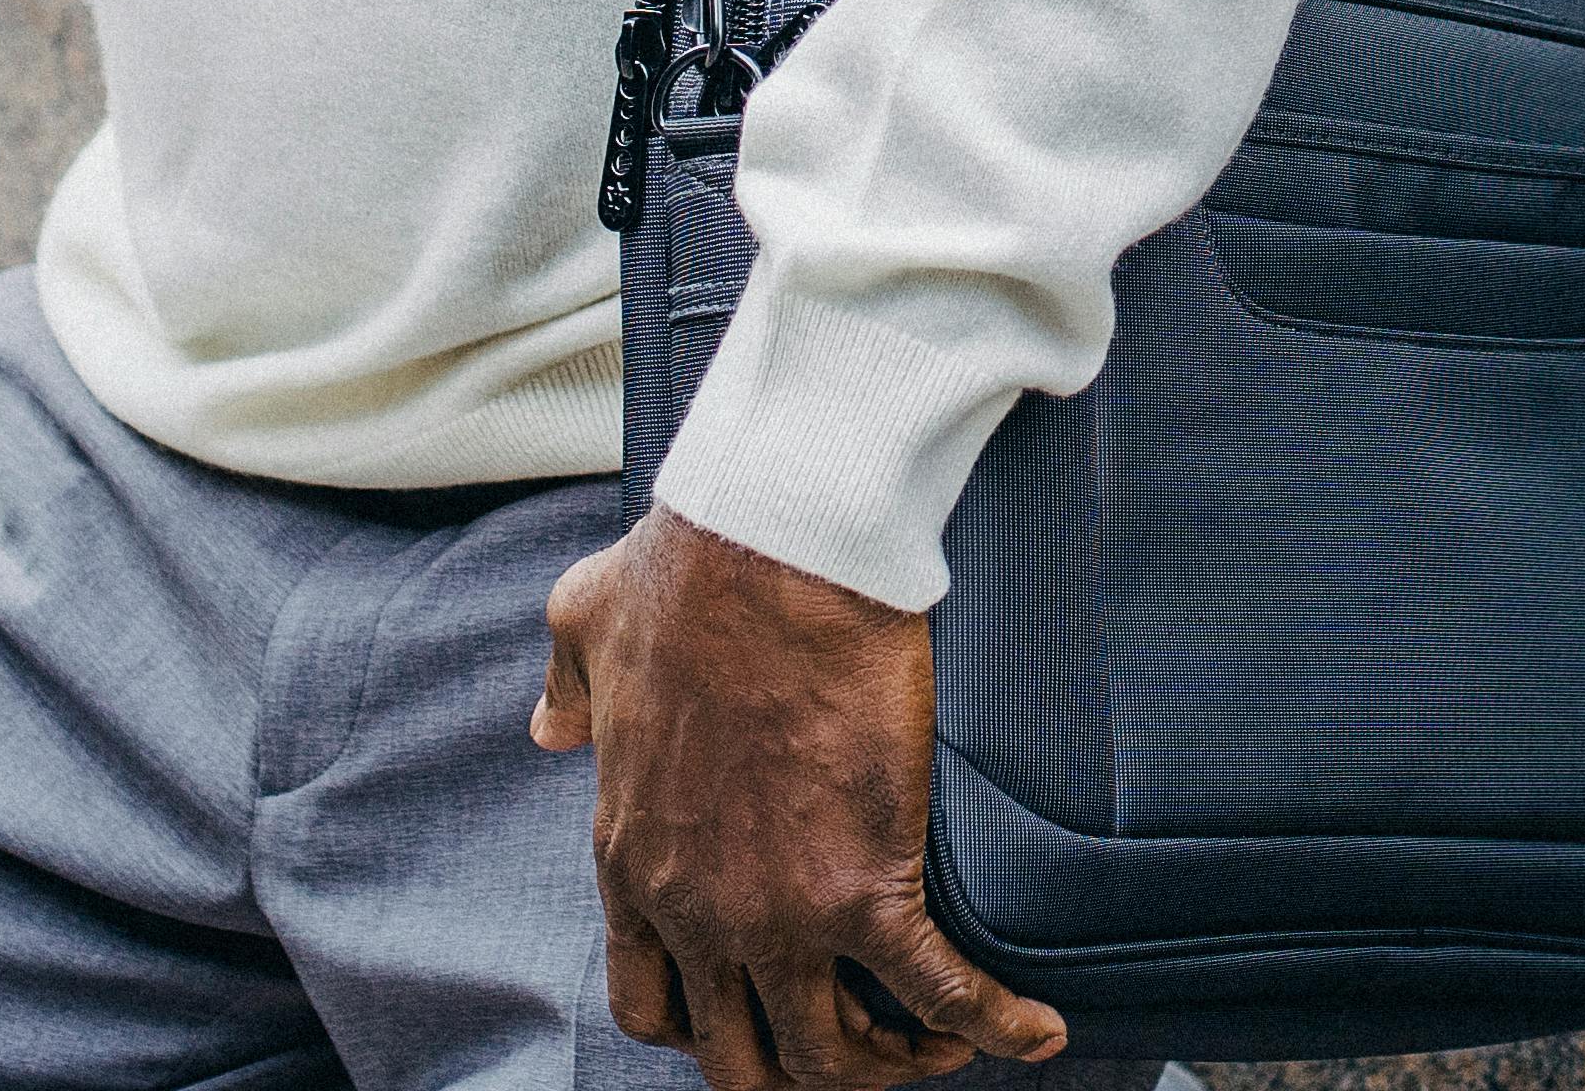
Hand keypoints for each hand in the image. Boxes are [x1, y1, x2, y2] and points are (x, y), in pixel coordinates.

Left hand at [537, 510, 1065, 1087]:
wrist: (772, 545)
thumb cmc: (684, 572)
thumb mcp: (586, 628)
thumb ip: (566, 689)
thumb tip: (548, 724)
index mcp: (632, 861)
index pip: (653, 1006)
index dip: (709, 1026)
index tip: (758, 1007)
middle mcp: (696, 912)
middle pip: (742, 1058)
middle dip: (800, 1067)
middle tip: (858, 1041)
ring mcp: (778, 913)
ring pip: (829, 1055)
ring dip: (888, 1067)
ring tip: (936, 1047)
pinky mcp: (866, 889)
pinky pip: (938, 995)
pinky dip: (993, 1028)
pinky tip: (1036, 1034)